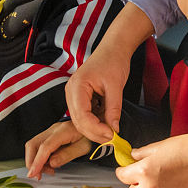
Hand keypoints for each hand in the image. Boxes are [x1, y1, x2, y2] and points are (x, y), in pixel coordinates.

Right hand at [25, 120, 92, 178]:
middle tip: (39, 175)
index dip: (37, 161)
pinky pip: (38, 147)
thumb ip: (67, 155)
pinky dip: (39, 158)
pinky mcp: (48, 136)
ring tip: (47, 170)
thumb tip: (52, 163)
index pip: (45, 146)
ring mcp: (49, 132)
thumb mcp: (83, 148)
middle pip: (33, 144)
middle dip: (32, 162)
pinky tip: (48, 164)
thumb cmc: (88, 138)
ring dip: (35, 161)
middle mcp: (53, 129)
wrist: (90, 129)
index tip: (33, 173)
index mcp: (63, 131)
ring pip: (33, 145)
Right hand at [65, 2, 154, 142]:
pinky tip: (107, 122)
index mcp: (77, 86)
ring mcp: (74, 95)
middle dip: (94, 132)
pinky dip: (95, 121)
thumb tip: (114, 129)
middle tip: (112, 139)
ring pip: (80, 120)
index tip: (110, 135)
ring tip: (111, 131)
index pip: (81, 115)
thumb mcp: (116, 87)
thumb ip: (113, 109)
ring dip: (95, 128)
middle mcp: (71, 92)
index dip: (95, 128)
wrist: (113, 49)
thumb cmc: (113, 61)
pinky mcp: (80, 97)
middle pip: (78, 121)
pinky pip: (85, 115)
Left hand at [116, 129, 187, 187]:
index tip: (127, 170)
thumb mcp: (162, 146)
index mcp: (145, 172)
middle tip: (145, 178)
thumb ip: (143, 153)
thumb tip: (134, 157)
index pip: (122, 176)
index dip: (124, 172)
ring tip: (170, 179)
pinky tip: (180, 185)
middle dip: (135, 187)